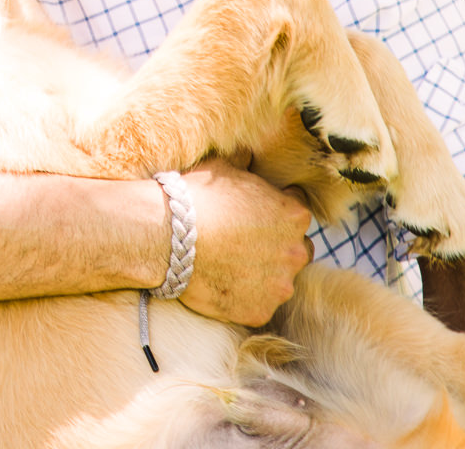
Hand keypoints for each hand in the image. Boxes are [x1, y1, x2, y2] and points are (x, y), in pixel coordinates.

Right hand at [177, 155, 312, 326]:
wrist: (168, 236)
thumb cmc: (195, 197)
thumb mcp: (222, 167)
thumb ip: (244, 161)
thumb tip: (247, 154)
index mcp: (294, 215)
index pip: (296, 213)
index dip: (273, 213)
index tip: (253, 216)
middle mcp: (296, 251)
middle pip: (295, 250)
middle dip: (276, 246)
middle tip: (243, 243)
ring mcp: (280, 285)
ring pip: (279, 281)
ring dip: (262, 275)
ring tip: (229, 266)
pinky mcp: (260, 311)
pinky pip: (258, 305)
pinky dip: (244, 298)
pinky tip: (221, 283)